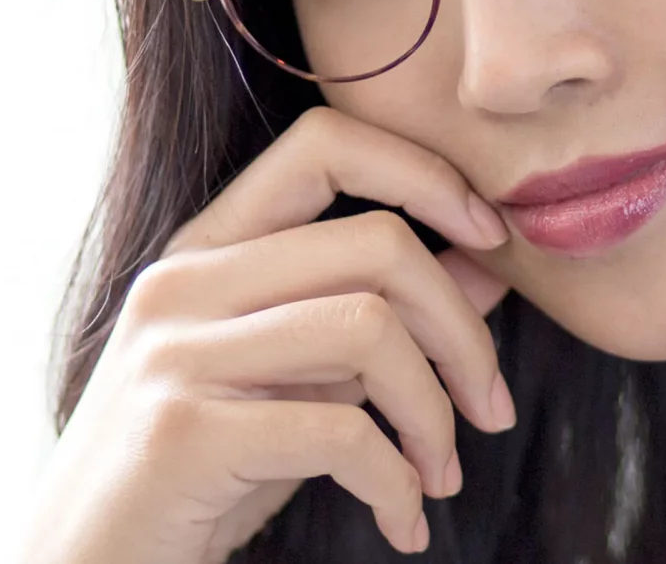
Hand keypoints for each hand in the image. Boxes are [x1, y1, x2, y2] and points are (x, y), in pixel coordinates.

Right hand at [23, 106, 516, 562]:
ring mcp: (173, 352)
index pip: (324, 144)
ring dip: (434, 415)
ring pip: (371, 330)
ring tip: (439, 475)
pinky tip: (402, 522)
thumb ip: (378, 318)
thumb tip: (488, 264)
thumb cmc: (198, 478)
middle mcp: (182, 283)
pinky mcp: (180, 432)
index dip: (425, 175)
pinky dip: (396, 485)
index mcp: (206, 251)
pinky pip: (341, 432)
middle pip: (379, 243)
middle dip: (463, 333)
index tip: (491, 239)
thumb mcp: (296, 384)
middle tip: (490, 409)